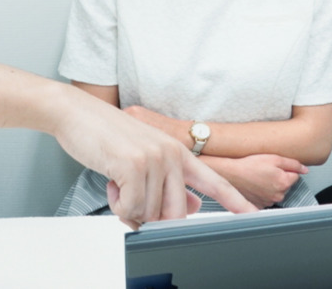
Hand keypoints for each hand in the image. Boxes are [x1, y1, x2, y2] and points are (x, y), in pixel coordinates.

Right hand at [54, 91, 254, 226]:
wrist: (77, 113)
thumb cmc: (108, 136)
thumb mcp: (146, 157)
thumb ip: (171, 181)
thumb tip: (192, 209)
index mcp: (179, 152)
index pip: (215, 181)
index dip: (235, 201)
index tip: (254, 215)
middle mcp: (172, 155)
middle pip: (176, 214)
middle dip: (152, 218)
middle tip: (132, 201)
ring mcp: (154, 159)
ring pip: (149, 213)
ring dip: (128, 208)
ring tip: (117, 182)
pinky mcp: (133, 166)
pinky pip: (130, 209)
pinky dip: (117, 205)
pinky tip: (110, 182)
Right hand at [205, 154, 307, 208]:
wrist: (230, 173)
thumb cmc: (248, 165)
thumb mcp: (273, 158)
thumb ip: (293, 164)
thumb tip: (304, 169)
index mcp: (283, 183)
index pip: (295, 176)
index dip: (286, 169)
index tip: (277, 167)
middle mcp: (278, 195)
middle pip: (286, 185)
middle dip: (279, 178)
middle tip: (266, 170)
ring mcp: (268, 202)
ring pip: (276, 192)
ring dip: (271, 186)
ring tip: (259, 177)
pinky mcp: (259, 206)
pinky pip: (266, 198)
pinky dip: (263, 193)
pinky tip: (255, 185)